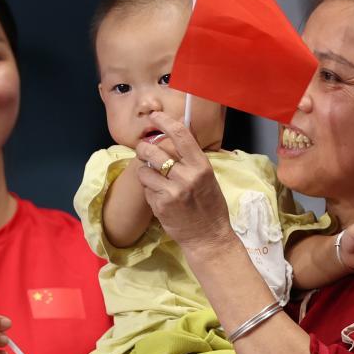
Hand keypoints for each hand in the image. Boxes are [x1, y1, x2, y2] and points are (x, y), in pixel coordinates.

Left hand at [134, 111, 232, 255]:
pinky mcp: (161, 205)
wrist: (208, 237)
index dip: (164, 121)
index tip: (154, 116)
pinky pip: (146, 189)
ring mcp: (172, 191)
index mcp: (201, 166)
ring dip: (145, 172)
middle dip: (144, 149)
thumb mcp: (207, 178)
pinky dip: (149, 190)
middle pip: (154, 151)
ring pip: (144, 170)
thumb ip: (191, 160)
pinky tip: (159, 197)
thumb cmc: (210, 206)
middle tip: (143, 151)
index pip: (181, 135)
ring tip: (153, 178)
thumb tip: (175, 139)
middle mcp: (187, 176)